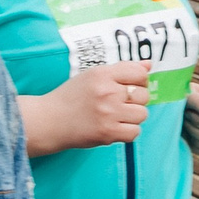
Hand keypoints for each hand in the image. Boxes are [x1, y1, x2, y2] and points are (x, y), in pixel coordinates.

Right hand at [22, 62, 152, 156]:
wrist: (49, 120)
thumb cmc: (71, 97)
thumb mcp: (92, 76)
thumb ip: (121, 69)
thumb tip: (148, 65)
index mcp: (102, 74)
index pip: (139, 73)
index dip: (139, 81)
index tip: (129, 86)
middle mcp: (106, 92)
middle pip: (143, 95)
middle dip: (135, 100)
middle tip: (119, 103)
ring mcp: (108, 113)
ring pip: (142, 114)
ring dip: (132, 117)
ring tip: (116, 116)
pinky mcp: (108, 133)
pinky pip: (135, 132)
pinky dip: (127, 131)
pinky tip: (114, 127)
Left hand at [184, 81, 198, 156]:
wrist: (170, 107)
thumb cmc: (177, 97)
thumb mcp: (185, 94)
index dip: (198, 119)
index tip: (187, 111)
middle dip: (194, 127)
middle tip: (185, 117)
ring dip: (194, 136)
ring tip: (186, 124)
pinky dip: (196, 146)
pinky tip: (189, 134)